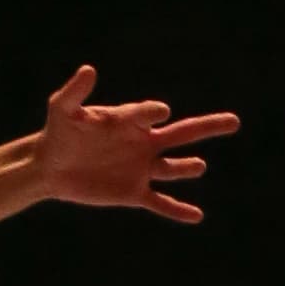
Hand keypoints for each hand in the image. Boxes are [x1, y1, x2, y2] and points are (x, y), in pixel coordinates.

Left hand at [33, 64, 238, 221]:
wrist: (50, 166)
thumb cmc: (58, 131)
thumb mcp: (62, 109)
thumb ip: (75, 92)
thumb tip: (89, 69)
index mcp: (130, 119)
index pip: (149, 113)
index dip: (154, 112)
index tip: (160, 113)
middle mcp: (143, 142)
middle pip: (182, 133)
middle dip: (207, 127)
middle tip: (233, 121)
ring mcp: (141, 168)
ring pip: (172, 168)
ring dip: (186, 168)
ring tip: (199, 166)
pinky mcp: (133, 192)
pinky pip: (160, 202)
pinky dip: (178, 210)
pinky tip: (197, 216)